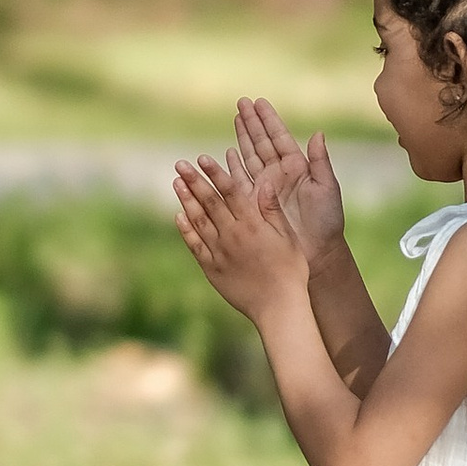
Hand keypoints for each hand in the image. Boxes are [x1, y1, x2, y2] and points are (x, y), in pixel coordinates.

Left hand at [174, 151, 309, 320]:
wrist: (279, 307)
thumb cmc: (291, 271)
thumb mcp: (288, 237)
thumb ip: (273, 210)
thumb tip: (264, 182)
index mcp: (253, 225)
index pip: (230, 192)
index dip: (215, 173)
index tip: (202, 158)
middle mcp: (233, 235)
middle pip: (210, 202)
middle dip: (194, 180)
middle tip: (179, 164)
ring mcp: (220, 252)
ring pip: (199, 221)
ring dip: (186, 200)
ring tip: (176, 182)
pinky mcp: (212, 269)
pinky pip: (195, 246)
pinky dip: (186, 230)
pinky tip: (179, 216)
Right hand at [233, 96, 346, 264]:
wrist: (316, 250)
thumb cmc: (326, 221)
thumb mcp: (327, 189)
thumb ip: (320, 161)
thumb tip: (318, 133)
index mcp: (297, 167)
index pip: (279, 137)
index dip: (269, 120)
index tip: (258, 102)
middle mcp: (279, 174)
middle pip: (261, 142)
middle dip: (251, 122)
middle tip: (241, 102)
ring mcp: (266, 187)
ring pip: (250, 155)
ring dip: (241, 137)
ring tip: (235, 118)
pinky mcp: (255, 202)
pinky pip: (240, 179)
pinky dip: (233, 165)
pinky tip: (228, 152)